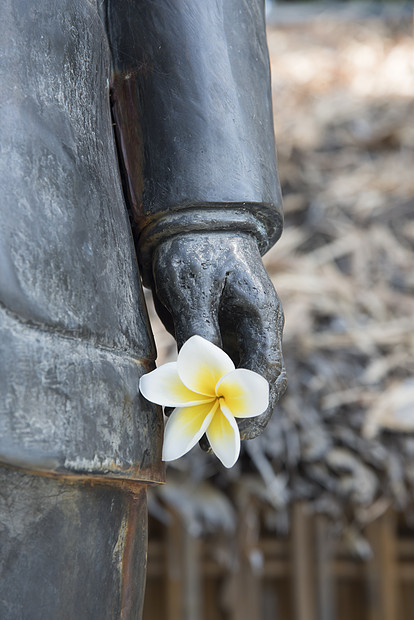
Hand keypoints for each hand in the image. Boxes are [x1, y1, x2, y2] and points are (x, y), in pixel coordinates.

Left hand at [151, 232, 286, 439]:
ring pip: (238, 379)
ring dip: (220, 405)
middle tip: (210, 440)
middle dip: (239, 414)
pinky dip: (205, 389)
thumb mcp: (193, 289)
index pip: (267, 370)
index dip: (254, 405)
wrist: (189, 224)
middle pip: (259, 382)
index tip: (236, 430)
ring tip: (194, 430)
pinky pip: (219, 369)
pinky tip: (184, 403)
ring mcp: (241, 331)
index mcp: (261, 316)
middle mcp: (257, 328)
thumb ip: (199, 331)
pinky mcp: (221, 332)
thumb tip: (204, 376)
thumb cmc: (194, 249)